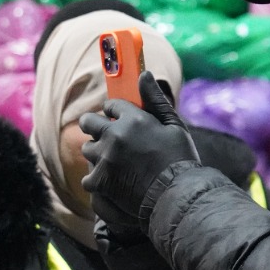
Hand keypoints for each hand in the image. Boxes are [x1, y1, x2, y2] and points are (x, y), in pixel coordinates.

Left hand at [80, 72, 199, 230]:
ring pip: (88, 149)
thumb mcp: (174, 126)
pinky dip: (99, 181)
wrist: (177, 195)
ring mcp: (105, 158)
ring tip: (114, 163)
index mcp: (134, 119)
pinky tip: (113, 183)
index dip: (114, 112)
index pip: (111, 106)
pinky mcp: (100, 181)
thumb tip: (144, 74)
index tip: (117, 119)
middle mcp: (115, 135)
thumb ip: (155, 99)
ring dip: (98, 154)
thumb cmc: (180, 159)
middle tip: (106, 137)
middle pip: (88, 122)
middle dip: (94, 126)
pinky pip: (88, 176)